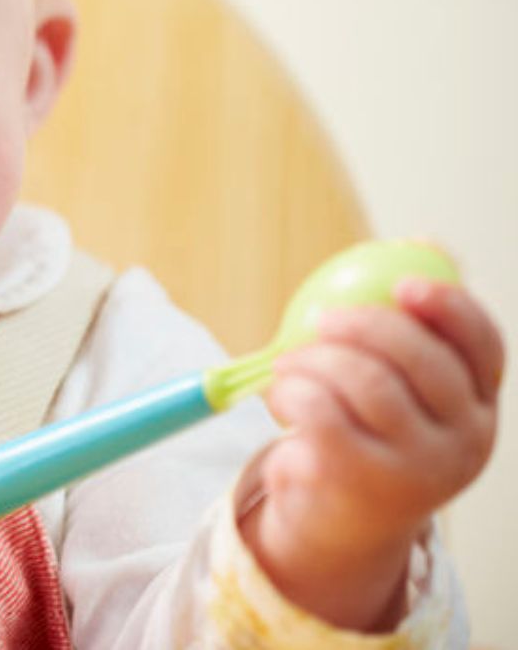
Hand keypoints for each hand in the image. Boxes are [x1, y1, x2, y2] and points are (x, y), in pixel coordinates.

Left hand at [244, 278, 503, 630]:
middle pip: (420, 361)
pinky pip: (323, 414)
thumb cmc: (365, 432)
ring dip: (312, 360)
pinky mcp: (366, 486)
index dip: (451, 309)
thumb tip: (426, 241)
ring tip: (287, 365)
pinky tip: (280, 396)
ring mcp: (420, 469)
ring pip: (366, 383)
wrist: (338, 523)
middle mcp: (464, 441)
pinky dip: (292, 392)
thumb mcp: (397, 385)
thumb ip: (409, 322)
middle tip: (319, 320)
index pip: (484, 347)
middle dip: (361, 327)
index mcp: (479, 406)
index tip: (405, 284)